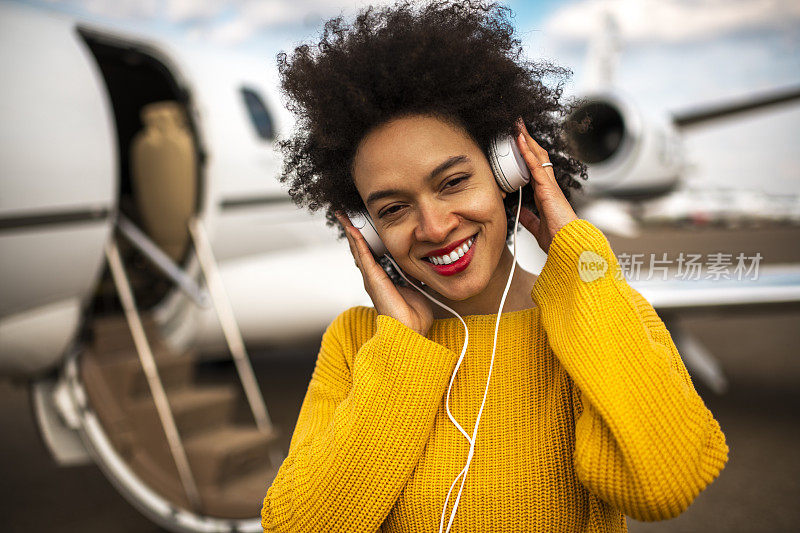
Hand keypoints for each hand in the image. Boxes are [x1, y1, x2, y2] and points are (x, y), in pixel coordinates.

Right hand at [335, 212, 433, 335]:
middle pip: (360, 249)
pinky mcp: (373, 280)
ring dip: (351, 232)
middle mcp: (374, 278)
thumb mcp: (417, 287)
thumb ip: (416, 274)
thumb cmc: (414, 316)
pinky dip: (357, 242)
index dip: (365, 238)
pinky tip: (352, 229)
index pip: (371, 254)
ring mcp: (372, 279)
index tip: (362, 224)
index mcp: (384, 279)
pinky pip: (363, 256)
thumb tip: (425, 262)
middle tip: (345, 215)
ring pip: (358, 250)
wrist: (410, 331)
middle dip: (354, 232)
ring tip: (343, 217)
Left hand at [514, 119, 577, 253]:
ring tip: (517, 124)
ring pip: (537, 156)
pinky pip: (536, 166)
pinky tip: (519, 140)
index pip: (534, 168)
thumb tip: (521, 213)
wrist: (568, 246)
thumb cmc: (558, 239)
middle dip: (527, 140)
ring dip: (526, 139)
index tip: (518, 142)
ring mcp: (549, 186)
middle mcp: (549, 186)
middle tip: (518, 124)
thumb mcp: (537, 227)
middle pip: (537, 156)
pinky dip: (527, 152)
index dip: (527, 154)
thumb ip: (530, 218)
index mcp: (546, 194)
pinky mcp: (548, 189)